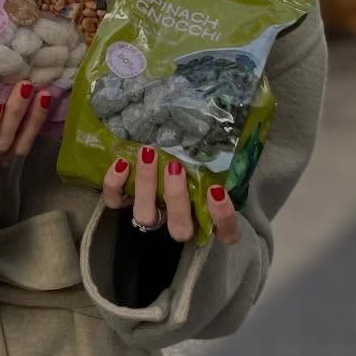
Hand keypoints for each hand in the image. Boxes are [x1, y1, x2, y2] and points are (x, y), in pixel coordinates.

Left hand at [101, 147, 241, 244]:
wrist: (165, 162)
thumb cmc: (202, 164)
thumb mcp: (217, 162)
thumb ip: (224, 156)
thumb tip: (239, 123)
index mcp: (210, 219)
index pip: (226, 233)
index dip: (222, 217)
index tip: (216, 190)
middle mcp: (181, 222)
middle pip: (179, 228)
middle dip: (176, 198)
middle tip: (175, 166)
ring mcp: (153, 215)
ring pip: (146, 216)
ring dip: (147, 186)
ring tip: (149, 154)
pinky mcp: (126, 203)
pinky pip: (116, 202)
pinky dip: (115, 185)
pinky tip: (122, 162)